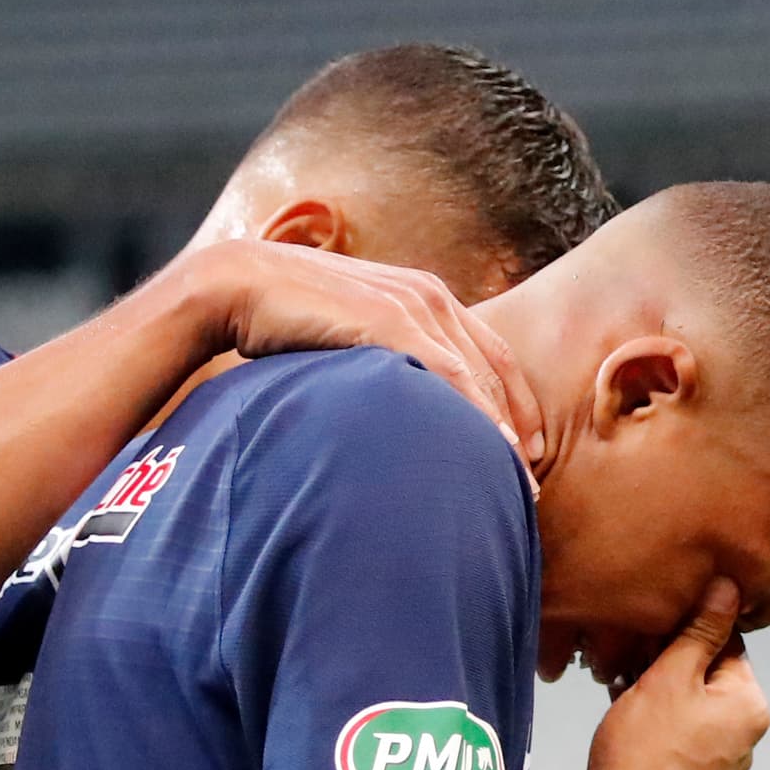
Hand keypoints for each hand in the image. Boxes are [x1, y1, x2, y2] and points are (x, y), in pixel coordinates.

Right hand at [194, 238, 545, 478]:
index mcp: (424, 297)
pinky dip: (474, 409)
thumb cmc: (285, 320)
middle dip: (517, 428)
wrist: (239, 284)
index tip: (527, 453)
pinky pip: (447, 371)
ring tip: (517, 481)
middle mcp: (429, 296)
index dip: (515, 405)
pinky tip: (492, 446)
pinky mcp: (389, 318)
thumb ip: (380, 362)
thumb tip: (387, 409)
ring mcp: (412, 304)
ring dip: (502, 430)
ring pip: (477, 374)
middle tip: (530, 485)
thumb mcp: (348, 339)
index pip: (489, 355)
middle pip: (494, 369)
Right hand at [582, 578, 769, 769]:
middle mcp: (744, 734)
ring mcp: (719, 760)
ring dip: (653, 688)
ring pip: (687, 704)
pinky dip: (652, 718)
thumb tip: (730, 588)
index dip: (684, 629)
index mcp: (750, 705)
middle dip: (665, 660)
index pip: (727, 644)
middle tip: (624, 654)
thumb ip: (700, 632)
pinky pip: (675, 732)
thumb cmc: (645, 752)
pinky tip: (620, 711)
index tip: (648, 626)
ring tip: (616, 682)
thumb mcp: (670, 677)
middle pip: (706, 674)